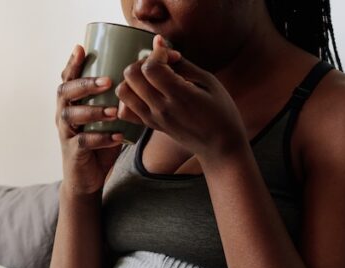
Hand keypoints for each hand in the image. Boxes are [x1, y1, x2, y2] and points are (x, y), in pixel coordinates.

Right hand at [56, 44, 124, 195]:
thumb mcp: (108, 118)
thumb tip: (145, 77)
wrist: (87, 178)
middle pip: (65, 92)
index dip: (72, 63)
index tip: (80, 48)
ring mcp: (66, 133)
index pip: (68, 78)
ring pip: (71, 116)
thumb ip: (118, 100)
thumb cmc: (100, 143)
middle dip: (85, 84)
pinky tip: (118, 137)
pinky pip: (84, 142)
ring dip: (93, 111)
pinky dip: (101, 139)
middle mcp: (64, 114)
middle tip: (107, 81)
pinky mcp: (73, 152)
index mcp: (71, 102)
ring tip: (113, 111)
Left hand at [116, 34, 246, 164]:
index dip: (157, 54)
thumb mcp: (209, 82)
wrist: (221, 147)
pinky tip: (145, 93)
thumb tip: (159, 44)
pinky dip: (129, 98)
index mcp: (179, 97)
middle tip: (159, 64)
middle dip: (142, 62)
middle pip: (131, 76)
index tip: (172, 55)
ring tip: (151, 78)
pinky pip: (125, 111)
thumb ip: (183, 63)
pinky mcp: (150, 126)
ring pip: (123, 92)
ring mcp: (153, 120)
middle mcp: (161, 109)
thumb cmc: (221, 111)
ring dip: (133, 79)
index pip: (150, 68)